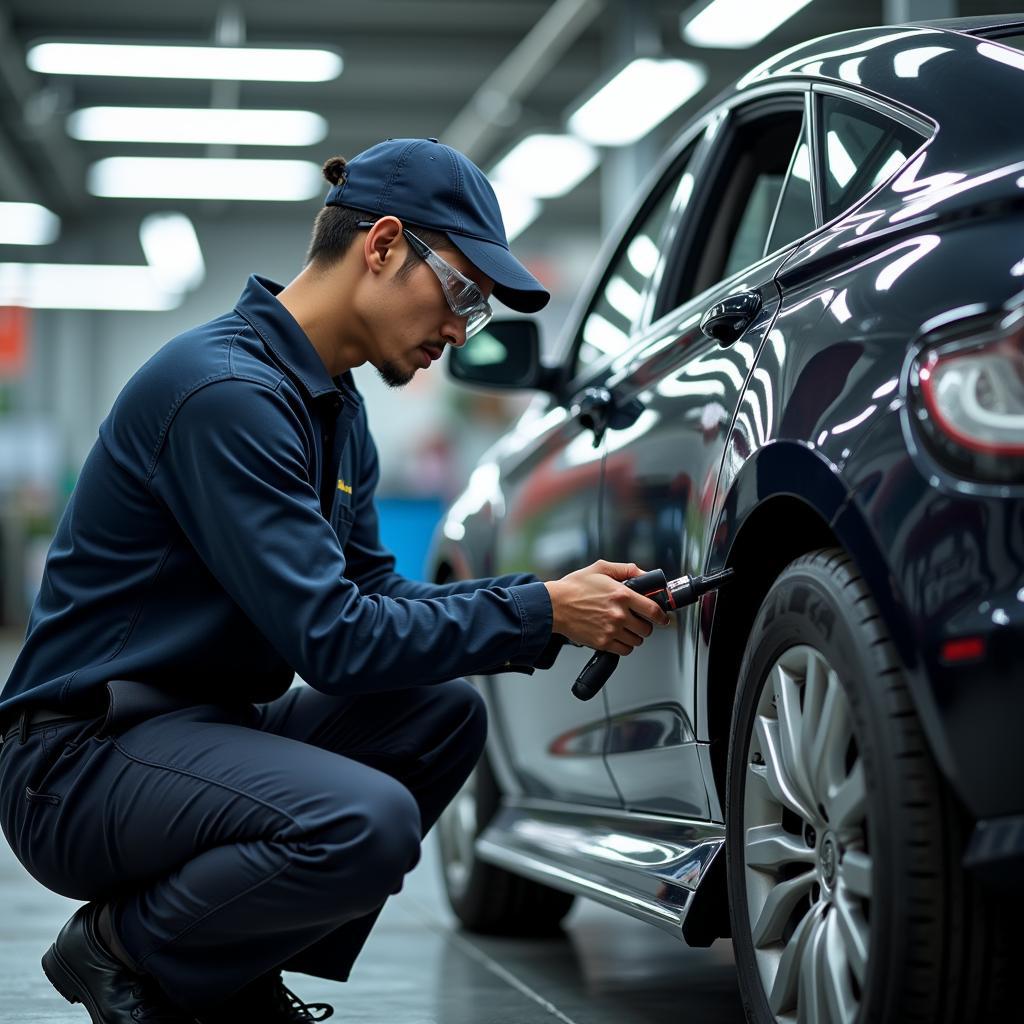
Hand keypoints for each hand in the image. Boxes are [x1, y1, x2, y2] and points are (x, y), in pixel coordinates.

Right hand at [544, 560, 671, 656]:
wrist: (553, 605)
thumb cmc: (574, 587)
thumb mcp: (601, 568)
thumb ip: (626, 569)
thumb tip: (645, 574)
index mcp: (622, 594)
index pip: (653, 610)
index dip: (662, 616)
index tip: (663, 618)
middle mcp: (619, 614)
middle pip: (647, 629)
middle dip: (645, 626)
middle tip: (637, 621)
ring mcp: (611, 630)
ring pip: (637, 641)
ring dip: (634, 636)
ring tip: (624, 628)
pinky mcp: (602, 642)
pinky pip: (624, 650)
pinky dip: (624, 646)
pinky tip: (616, 637)